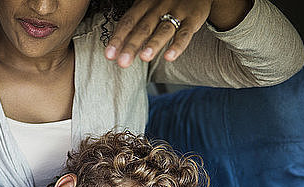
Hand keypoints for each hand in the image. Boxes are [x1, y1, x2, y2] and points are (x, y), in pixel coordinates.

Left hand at [105, 0, 251, 67]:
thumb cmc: (167, 0)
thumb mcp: (149, 3)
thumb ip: (136, 22)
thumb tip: (120, 47)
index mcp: (145, 3)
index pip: (128, 22)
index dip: (118, 38)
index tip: (109, 55)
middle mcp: (159, 7)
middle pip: (143, 28)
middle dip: (131, 45)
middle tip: (122, 63)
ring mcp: (177, 12)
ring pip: (163, 30)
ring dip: (153, 44)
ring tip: (144, 58)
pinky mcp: (193, 17)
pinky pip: (185, 33)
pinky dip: (177, 46)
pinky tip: (169, 57)